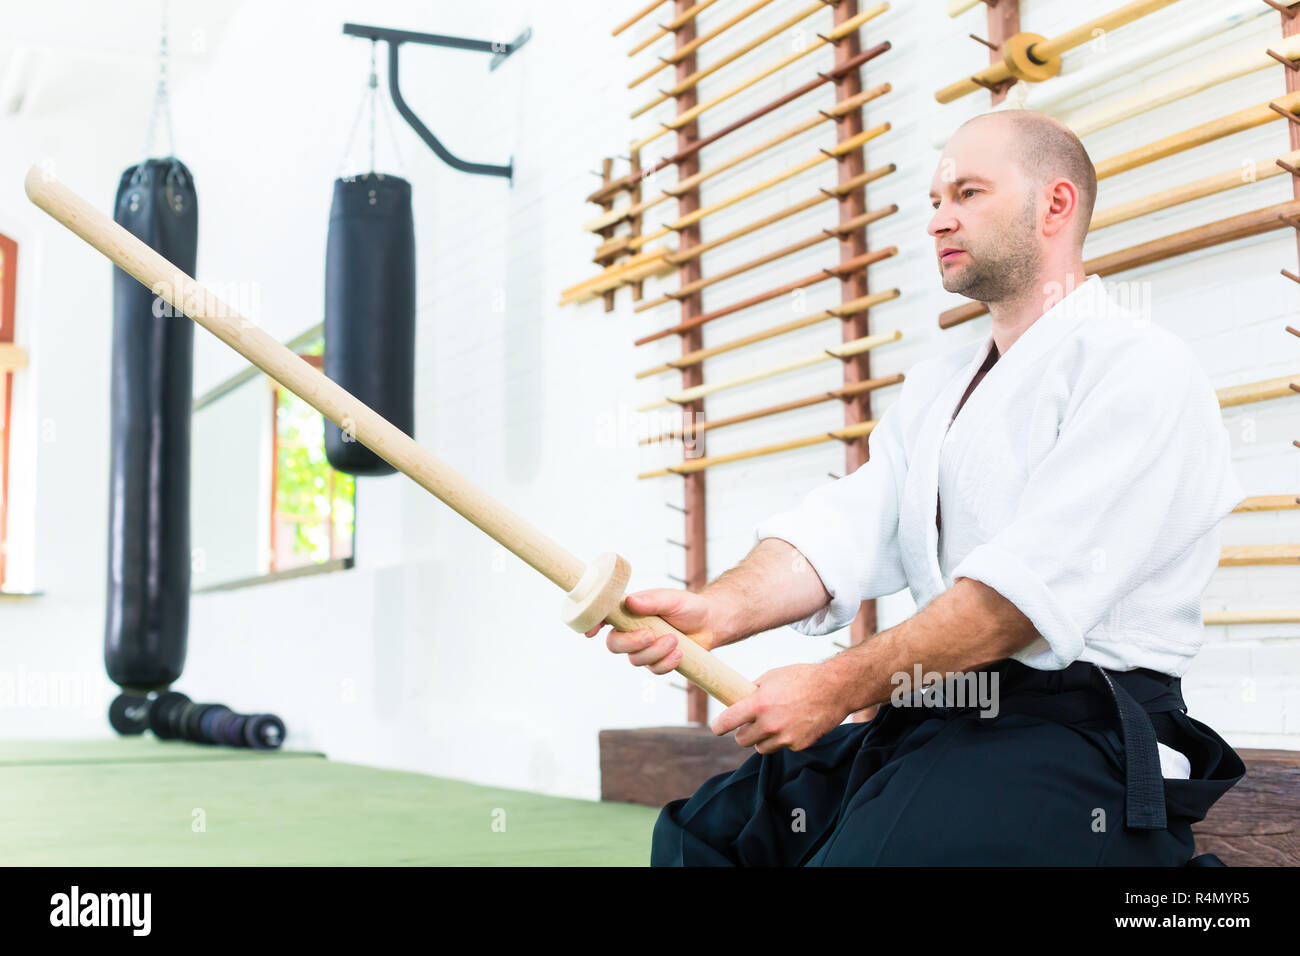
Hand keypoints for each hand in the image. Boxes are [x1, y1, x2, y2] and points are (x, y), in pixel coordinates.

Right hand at [585, 588, 718, 674]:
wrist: (710, 623)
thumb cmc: (688, 606)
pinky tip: (679, 653)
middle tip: (651, 635)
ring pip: (636, 660)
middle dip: (632, 643)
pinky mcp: (657, 662)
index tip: (591, 632)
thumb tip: (631, 602)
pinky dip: (666, 663)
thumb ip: (652, 601)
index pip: (604, 618)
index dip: (593, 625)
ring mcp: (644, 649)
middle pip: (615, 645)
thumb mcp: (672, 599)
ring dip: (656, 652)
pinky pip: (654, 670)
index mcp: (629, 612)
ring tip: (675, 639)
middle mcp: (632, 631)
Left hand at [710, 662, 847, 753]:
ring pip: (760, 747)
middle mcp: (770, 723)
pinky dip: (783, 739)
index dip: (718, 726)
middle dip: (743, 732)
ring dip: (762, 738)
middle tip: (749, 723)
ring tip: (773, 722)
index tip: (717, 727)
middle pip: (741, 740)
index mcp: (760, 703)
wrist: (835, 688)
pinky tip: (793, 724)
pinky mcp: (798, 745)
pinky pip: (781, 746)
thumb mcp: (772, 677)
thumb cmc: (802, 678)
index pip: (727, 722)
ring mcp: (785, 737)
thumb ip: (752, 691)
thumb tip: (736, 699)